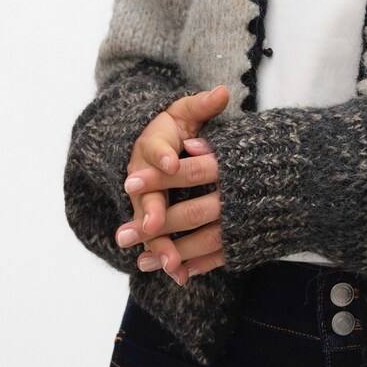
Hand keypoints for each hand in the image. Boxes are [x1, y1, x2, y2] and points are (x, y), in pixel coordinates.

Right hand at [114, 85, 229, 284]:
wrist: (148, 147)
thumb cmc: (174, 128)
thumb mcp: (185, 113)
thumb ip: (202, 105)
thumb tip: (223, 90)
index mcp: (151, 146)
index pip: (154, 149)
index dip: (162, 158)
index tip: (170, 163)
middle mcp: (142, 177)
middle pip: (146, 197)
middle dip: (152, 213)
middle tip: (157, 227)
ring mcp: (146, 202)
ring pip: (150, 226)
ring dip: (160, 245)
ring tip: (173, 265)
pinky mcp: (153, 220)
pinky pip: (158, 242)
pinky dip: (168, 258)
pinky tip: (182, 276)